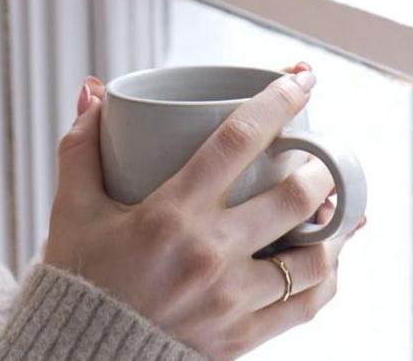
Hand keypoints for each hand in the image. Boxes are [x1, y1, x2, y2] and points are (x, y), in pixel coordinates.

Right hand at [41, 63, 367, 359]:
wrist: (80, 358)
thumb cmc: (78, 278)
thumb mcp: (73, 209)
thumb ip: (82, 147)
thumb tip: (93, 90)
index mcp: (170, 213)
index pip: (238, 140)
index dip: (279, 101)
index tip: (303, 80)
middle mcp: (209, 254)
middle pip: (296, 196)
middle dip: (323, 166)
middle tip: (325, 153)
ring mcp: (231, 299)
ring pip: (314, 256)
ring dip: (335, 226)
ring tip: (338, 205)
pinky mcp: (242, 336)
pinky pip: (306, 305)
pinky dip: (327, 277)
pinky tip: (329, 256)